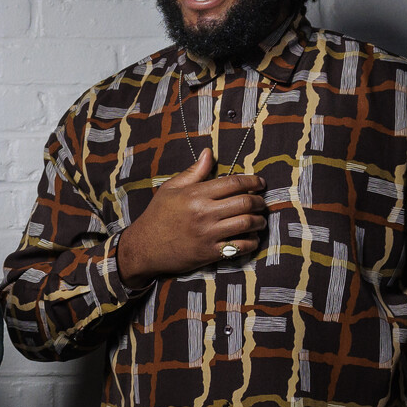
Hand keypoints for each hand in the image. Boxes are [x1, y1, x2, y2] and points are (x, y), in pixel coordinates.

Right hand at [116, 150, 267, 280]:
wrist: (144, 247)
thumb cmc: (158, 215)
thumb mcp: (171, 189)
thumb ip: (193, 172)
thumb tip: (208, 153)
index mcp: (195, 194)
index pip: (233, 183)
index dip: (252, 181)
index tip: (260, 183)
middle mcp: (204, 213)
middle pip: (244, 202)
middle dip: (259, 201)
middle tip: (261, 202)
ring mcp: (208, 234)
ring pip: (246, 223)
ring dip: (259, 221)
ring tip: (259, 220)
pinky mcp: (209, 253)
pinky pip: (240, 247)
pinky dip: (251, 242)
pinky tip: (251, 238)